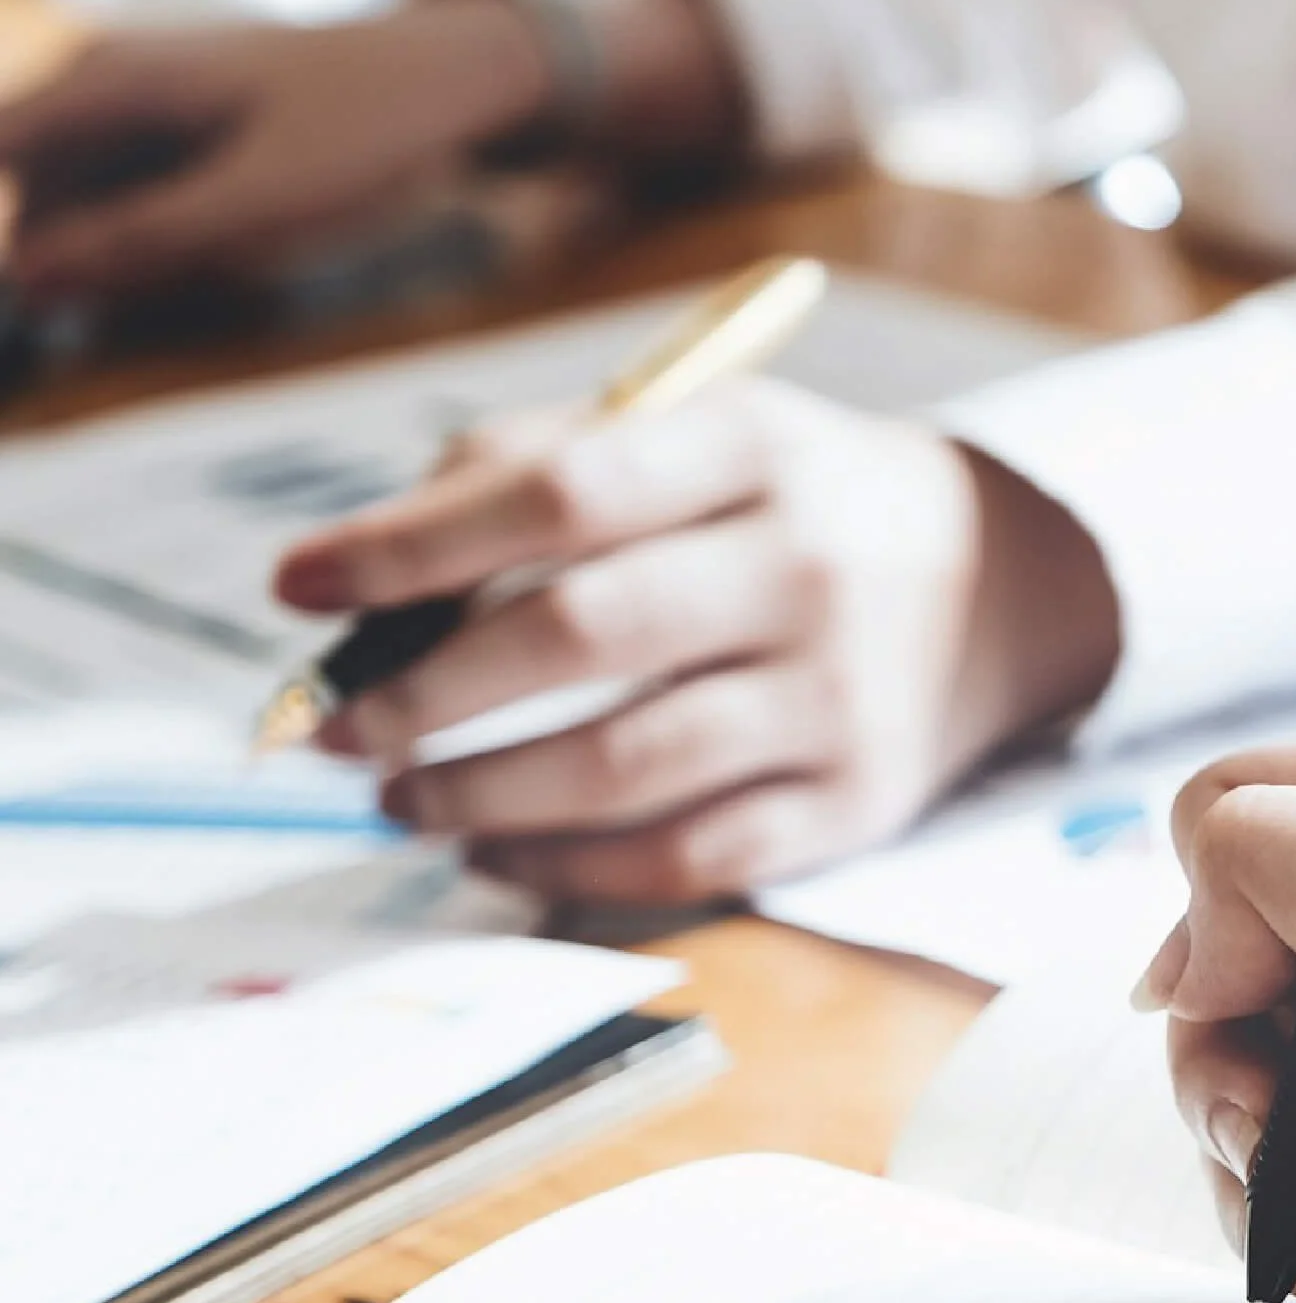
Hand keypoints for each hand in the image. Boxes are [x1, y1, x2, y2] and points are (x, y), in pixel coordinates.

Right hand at [0, 0, 742, 299]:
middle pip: (43, 189)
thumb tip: (27, 282)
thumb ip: (141, 242)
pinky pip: (147, 195)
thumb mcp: (256, 202)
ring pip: (97, 200)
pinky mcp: (188, 127)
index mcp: (113, 79)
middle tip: (200, 278)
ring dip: (139, 251)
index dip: (16, 245)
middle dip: (84, 257)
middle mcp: (114, 76)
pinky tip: (244, 241)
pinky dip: (176, 236)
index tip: (41, 304)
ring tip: (239, 249)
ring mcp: (150, 99)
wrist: (451, 78)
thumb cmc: (364, 131)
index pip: (3, 155)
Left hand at [273, 377, 1118, 904]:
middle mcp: (808, 566)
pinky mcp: (852, 804)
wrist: (992, 582)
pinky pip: (686, 860)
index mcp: (753, 447)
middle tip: (333, 729)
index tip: (297, 587)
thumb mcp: (693, 433)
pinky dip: (564, 869)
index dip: (414, 543)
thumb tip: (371, 576)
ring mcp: (839, 696)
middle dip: (427, 692)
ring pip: (626, 768)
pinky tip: (493, 853)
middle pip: (585, 634)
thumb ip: (534, 466)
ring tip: (400, 798)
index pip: (563, 490)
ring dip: (480, 796)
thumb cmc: (784, 503)